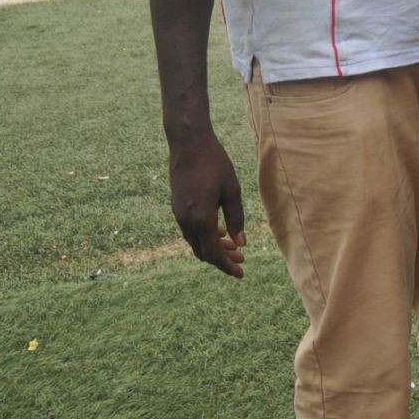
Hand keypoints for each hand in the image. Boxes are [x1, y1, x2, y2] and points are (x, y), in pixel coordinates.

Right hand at [166, 128, 246, 277]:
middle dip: (222, 259)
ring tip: (234, 247)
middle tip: (242, 261)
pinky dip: (205, 237)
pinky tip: (220, 232)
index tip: (241, 274)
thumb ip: (236, 218)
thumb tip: (241, 243)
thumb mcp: (232, 190)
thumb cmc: (215, 163)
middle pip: (203, 251)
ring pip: (196, 242)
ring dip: (214, 248)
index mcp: (201, 218)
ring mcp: (178, 214)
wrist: (189, 144)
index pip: (213, 253)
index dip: (227, 266)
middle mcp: (185, 220)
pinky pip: (190, 231)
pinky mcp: (177, 207)